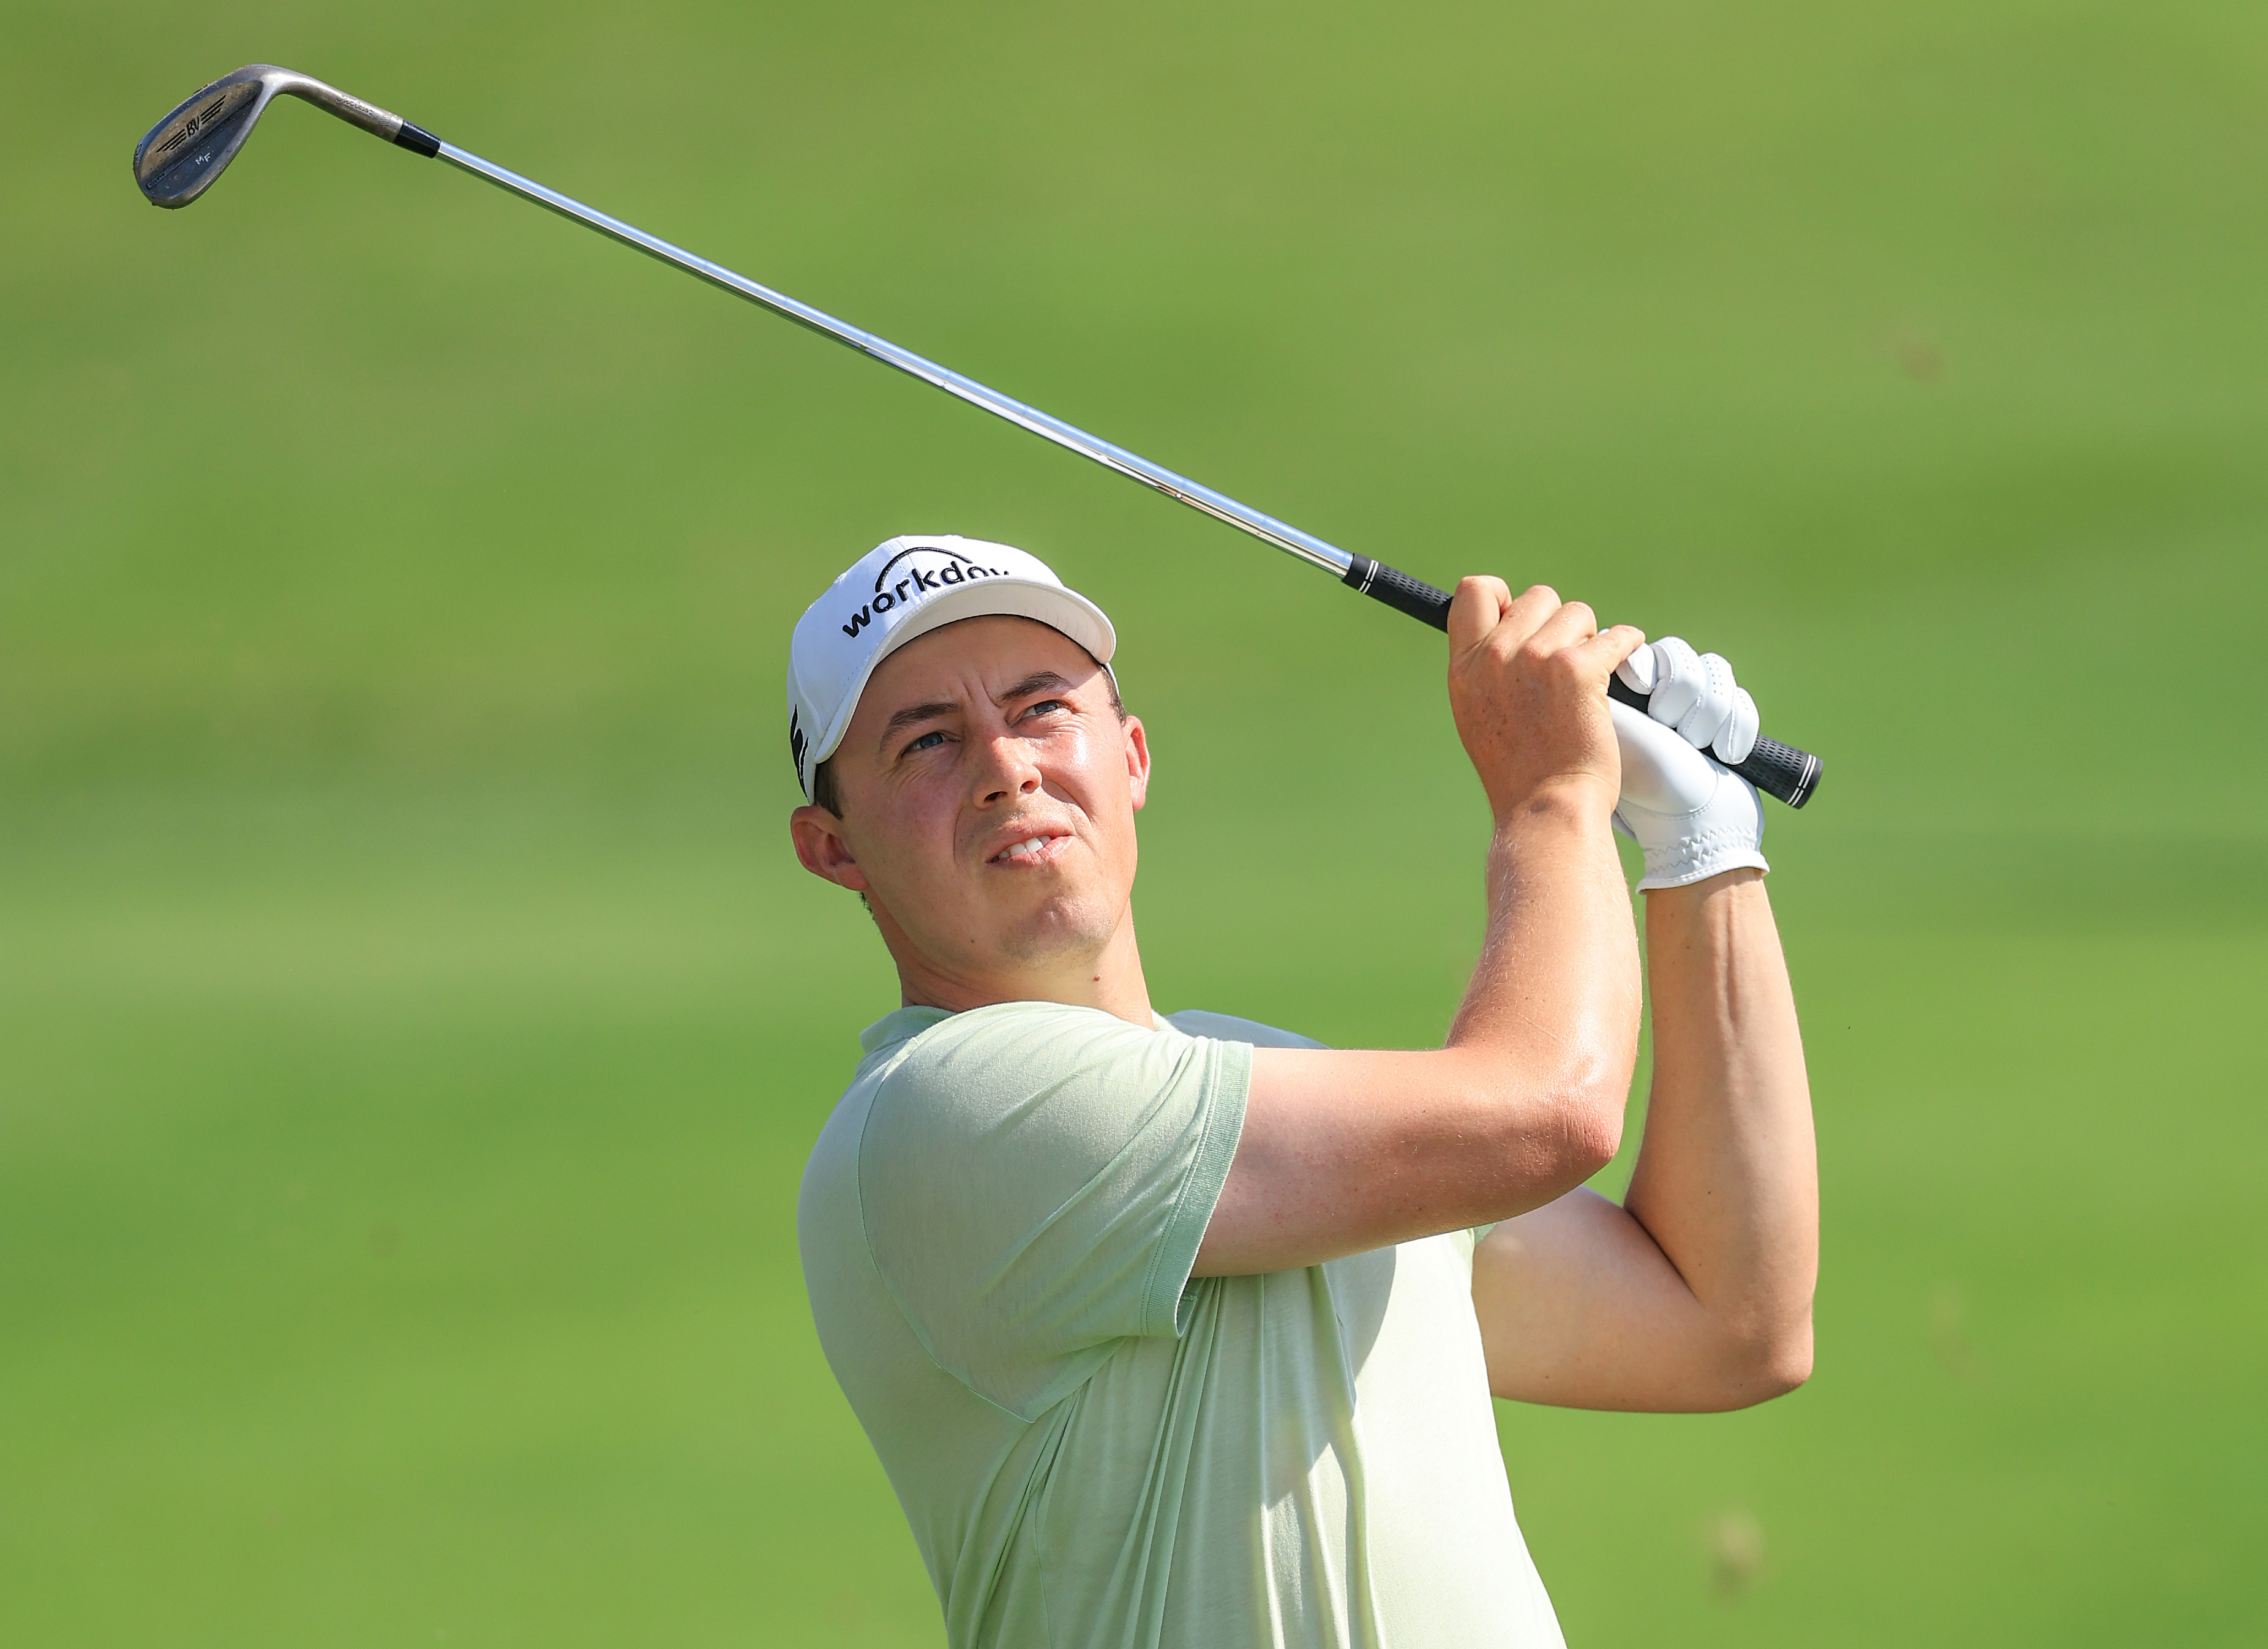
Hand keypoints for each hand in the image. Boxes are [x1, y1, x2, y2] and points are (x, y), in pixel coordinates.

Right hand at [1447, 578, 1645, 821]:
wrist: (1545, 807)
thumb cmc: (1519, 771)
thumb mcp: (1477, 714)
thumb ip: (1486, 668)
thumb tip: (1514, 629)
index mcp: (1465, 667)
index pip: (1474, 590)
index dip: (1504, 596)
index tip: (1523, 622)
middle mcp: (1495, 656)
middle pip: (1537, 597)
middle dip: (1558, 624)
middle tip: (1563, 665)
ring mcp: (1535, 659)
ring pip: (1578, 613)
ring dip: (1589, 640)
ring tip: (1585, 681)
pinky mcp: (1577, 669)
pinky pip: (1617, 636)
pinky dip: (1626, 647)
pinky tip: (1621, 669)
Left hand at [1610, 639, 1767, 890]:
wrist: (1694, 828)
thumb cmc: (1643, 783)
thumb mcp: (1609, 728)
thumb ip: (1593, 684)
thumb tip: (1593, 643)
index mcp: (1628, 696)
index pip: (1646, 651)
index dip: (1650, 669)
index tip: (1643, 690)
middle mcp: (1661, 698)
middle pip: (1681, 657)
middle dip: (1680, 695)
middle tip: (1670, 727)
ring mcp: (1697, 708)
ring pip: (1713, 673)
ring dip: (1706, 714)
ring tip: (1694, 744)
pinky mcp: (1729, 721)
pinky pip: (1740, 697)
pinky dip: (1735, 727)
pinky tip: (1723, 753)